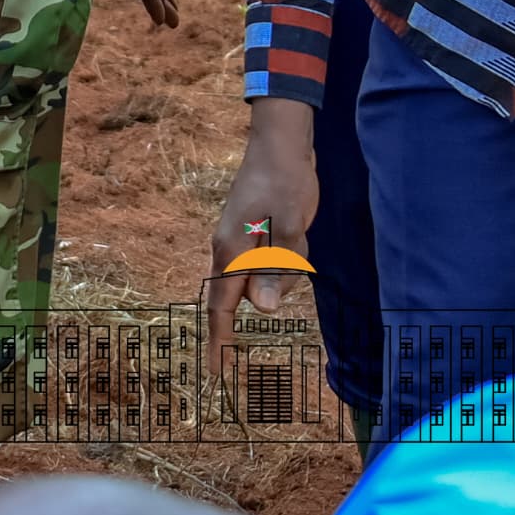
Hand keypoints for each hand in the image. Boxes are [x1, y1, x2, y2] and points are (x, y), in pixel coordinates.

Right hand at [206, 99, 317, 379]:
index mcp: (232, 251)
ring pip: (261, 276)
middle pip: (246, 293)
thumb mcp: (290, 226)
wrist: (280, 141)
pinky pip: (267, 260)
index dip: (220, 342)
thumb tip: (265, 309)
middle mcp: (228, 249)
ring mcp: (237, 239)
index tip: (216, 374)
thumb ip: (277, 268)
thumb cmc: (285, 180)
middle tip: (296, 251)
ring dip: (284, 267)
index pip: (221, 308)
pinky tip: (295, 229)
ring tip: (298, 233)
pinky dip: (284, 255)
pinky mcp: (251, 232)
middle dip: (272, 288)